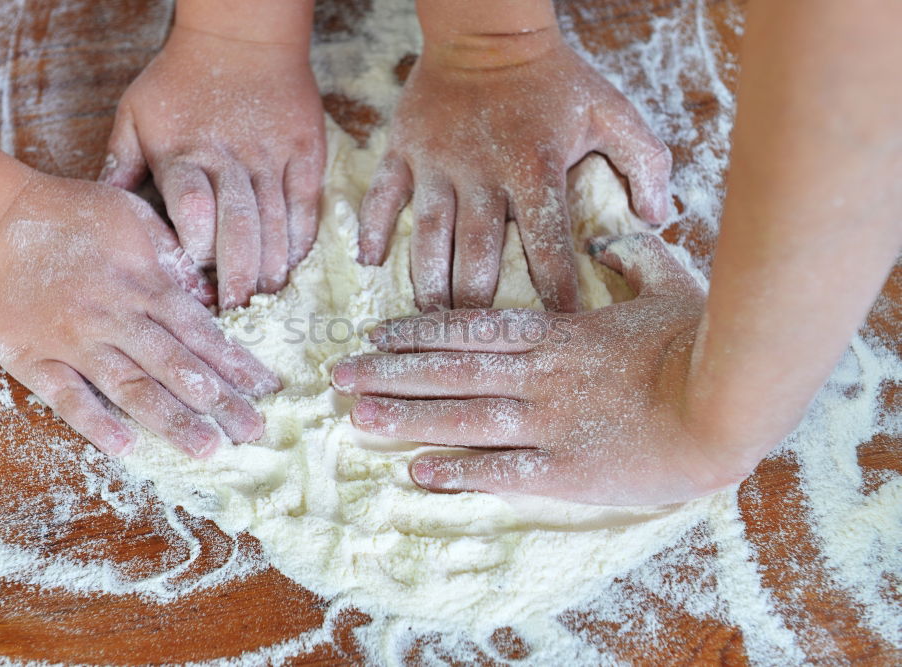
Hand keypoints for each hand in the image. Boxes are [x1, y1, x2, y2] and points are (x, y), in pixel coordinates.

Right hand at [0, 173, 280, 457]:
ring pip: (131, 388)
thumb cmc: (69, 214)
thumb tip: (212, 297)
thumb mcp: (134, 218)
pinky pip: (67, 396)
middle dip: (219, 401)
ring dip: (171, 420)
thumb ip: (175, 257)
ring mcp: (74, 341)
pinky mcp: (33, 358)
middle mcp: (116, 317)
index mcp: (145, 284)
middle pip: (176, 367)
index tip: (266, 389)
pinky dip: (94, 423)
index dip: (235, 362)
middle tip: (252, 431)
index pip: (201, 332)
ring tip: (206, 448)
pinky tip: (125, 448)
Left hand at [100, 26, 325, 308]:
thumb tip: (103, 208)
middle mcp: (230, 160)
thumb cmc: (181, 79)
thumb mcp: (135, 113)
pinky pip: (306, 205)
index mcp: (184, 154)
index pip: (192, 212)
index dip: (196, 252)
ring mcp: (272, 157)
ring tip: (265, 294)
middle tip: (237, 307)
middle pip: (238, 228)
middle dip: (239, 275)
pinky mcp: (305, 154)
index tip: (194, 282)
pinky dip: (301, 237)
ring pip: (276, 223)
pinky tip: (293, 261)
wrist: (242, 38)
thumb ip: (121, 161)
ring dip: (272, 265)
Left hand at [333, 234, 741, 505]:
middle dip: (389, 372)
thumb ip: (635, 259)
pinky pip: (499, 470)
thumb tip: (615, 237)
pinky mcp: (563, 468)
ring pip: (459, 416)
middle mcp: (536, 376)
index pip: (470, 329)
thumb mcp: (669, 286)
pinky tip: (417, 472)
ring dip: (405, 416)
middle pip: (448, 371)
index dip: (417, 332)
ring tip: (357, 416)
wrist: (726, 404)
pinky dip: (457, 471)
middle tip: (338, 375)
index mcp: (555, 334)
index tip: (376, 334)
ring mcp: (545, 422)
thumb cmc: (701, 345)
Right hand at [359, 31, 671, 311]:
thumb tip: (656, 219)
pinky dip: (373, 229)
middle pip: (475, 255)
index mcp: (534, 169)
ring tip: (431, 320)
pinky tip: (371, 263)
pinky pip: (382, 196)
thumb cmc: (555, 80)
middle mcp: (482, 172)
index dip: (554, 295)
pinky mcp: (403, 149)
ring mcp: (437, 163)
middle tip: (478, 341)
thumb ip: (645, 164)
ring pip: (428, 236)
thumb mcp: (614, 112)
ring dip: (428, 283)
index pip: (547, 248)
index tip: (557, 332)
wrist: (488, 31)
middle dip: (477, 304)